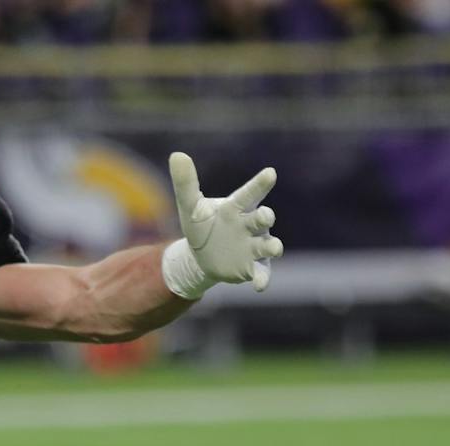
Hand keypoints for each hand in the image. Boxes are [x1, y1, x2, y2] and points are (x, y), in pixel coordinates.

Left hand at [163, 152, 283, 297]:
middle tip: (265, 216)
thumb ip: (185, 183)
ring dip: (272, 246)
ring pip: (268, 246)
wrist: (199, 257)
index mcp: (237, 208)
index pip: (249, 193)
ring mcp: (253, 246)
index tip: (270, 173)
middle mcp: (250, 225)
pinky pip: (261, 273)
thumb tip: (176, 155)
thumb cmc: (201, 226)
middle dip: (265, 217)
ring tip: (274, 248)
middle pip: (262, 219)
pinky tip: (259, 286)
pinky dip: (262, 279)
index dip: (259, 184)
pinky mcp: (250, 267)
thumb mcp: (189, 207)